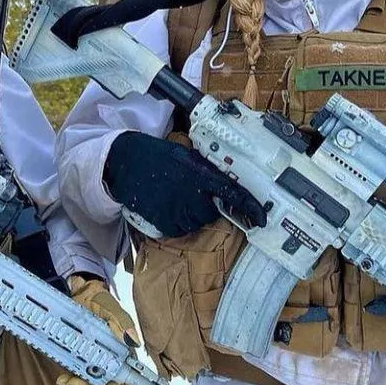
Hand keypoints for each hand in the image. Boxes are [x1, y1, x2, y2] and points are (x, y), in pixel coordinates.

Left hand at [59, 274, 141, 384]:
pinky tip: (62, 379)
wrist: (77, 294)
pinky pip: (73, 376)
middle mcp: (109, 361)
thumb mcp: (111, 307)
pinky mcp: (75, 360)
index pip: (133, 378)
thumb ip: (122, 321)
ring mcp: (91, 362)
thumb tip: (132, 340)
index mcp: (123, 353)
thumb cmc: (99, 301)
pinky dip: (68, 381)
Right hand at [102, 132, 266, 237]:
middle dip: (206, 205)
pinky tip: (165, 206)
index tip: (261, 219)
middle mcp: (191, 195)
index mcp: (200, 175)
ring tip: (174, 197)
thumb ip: (205, 170)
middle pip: (212, 212)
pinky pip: (179, 229)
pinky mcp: (164, 222)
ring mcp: (177, 211)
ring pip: (196, 222)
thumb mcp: (185, 156)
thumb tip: (223, 182)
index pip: (233, 194)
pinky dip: (176, 221)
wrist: (124, 163)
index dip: (250, 208)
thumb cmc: (155, 156)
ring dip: (191, 214)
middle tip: (190, 192)